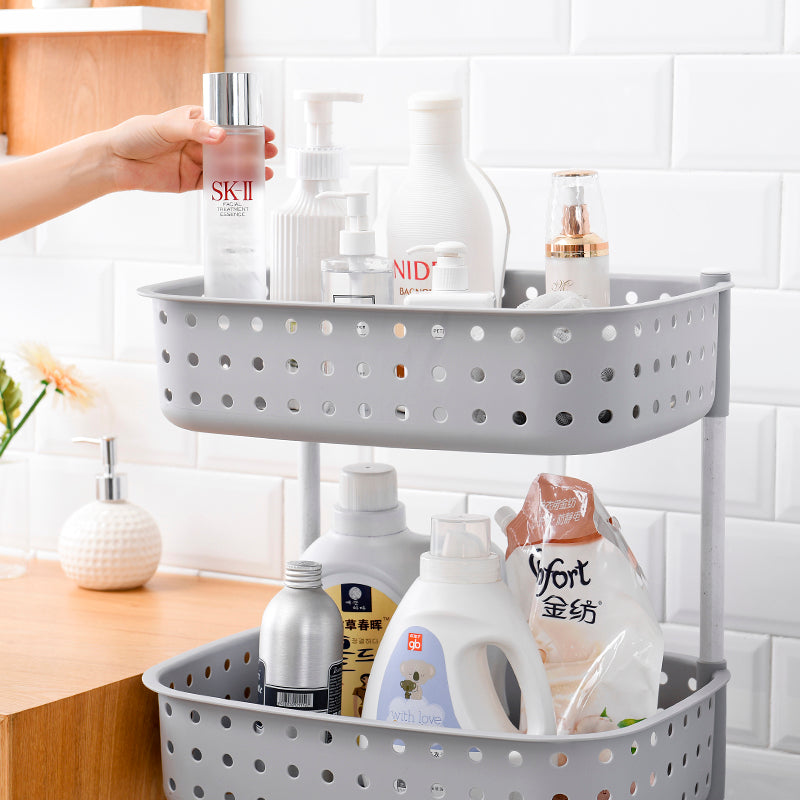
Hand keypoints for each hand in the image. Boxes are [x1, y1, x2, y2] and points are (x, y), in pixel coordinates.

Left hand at [105, 105, 277, 193]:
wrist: (115, 162)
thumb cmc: (135, 135)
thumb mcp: (165, 126)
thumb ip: (195, 130)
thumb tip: (221, 136)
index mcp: (194, 120)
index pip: (226, 122)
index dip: (247, 127)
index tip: (264, 131)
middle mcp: (198, 140)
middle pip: (232, 145)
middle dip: (253, 148)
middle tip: (270, 152)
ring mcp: (196, 161)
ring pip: (227, 165)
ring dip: (247, 167)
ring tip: (266, 171)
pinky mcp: (192, 181)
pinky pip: (217, 183)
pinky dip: (232, 184)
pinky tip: (248, 184)